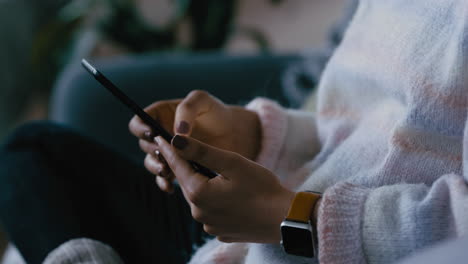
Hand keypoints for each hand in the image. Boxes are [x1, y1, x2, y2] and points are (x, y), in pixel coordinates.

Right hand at [128, 90, 261, 192]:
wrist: (236, 134)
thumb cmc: (217, 112)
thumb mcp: (203, 101)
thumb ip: (187, 110)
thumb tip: (177, 132)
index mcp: (161, 115)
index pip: (139, 122)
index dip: (141, 128)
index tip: (152, 133)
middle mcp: (161, 135)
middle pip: (144, 145)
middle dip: (152, 150)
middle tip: (163, 154)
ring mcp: (169, 154)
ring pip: (152, 163)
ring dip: (156, 167)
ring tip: (167, 170)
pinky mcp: (178, 170)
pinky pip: (164, 179)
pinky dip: (164, 183)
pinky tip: (171, 187)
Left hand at [155, 134, 294, 242]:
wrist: (286, 219)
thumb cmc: (262, 188)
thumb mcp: (232, 163)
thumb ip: (202, 151)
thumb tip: (175, 140)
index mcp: (199, 194)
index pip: (178, 166)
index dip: (170, 150)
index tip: (159, 137)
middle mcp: (199, 213)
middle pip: (188, 183)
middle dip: (189, 168)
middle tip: (189, 152)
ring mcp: (210, 225)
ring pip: (200, 198)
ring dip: (204, 184)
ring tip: (216, 173)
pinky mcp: (222, 232)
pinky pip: (212, 211)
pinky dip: (216, 201)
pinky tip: (230, 195)